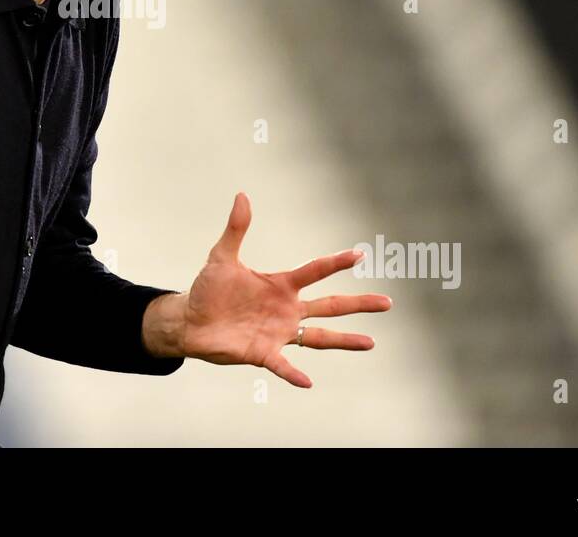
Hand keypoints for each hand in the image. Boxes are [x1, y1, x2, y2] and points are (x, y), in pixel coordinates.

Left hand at [178, 192, 391, 388]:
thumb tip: (242, 195)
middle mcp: (287, 310)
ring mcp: (278, 333)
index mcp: (281, 285)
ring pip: (320, 338)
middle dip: (359, 303)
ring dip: (345, 340)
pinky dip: (294, 373)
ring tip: (371, 343)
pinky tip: (309, 382)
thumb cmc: (208, 289)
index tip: (359, 254)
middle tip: (387, 302)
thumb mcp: (222, 257)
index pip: (315, 271)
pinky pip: (283, 365)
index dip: (336, 263)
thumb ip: (236, 229)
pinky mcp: (263, 353)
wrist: (190, 321)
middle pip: (330, 306)